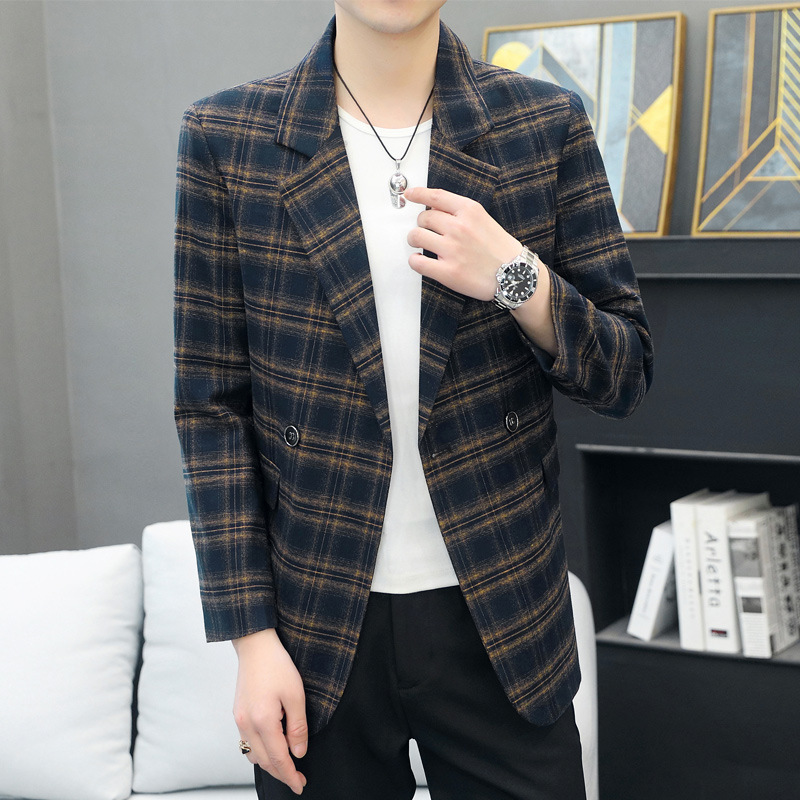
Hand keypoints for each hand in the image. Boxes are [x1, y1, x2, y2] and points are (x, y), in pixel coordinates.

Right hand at [232, 628, 307, 794]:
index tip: (301, 785)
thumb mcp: (296, 695)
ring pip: (253, 755)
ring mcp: (239, 720)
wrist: (255, 646)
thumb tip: (299, 753)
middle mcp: (246, 725)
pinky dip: (260, 752)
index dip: (290, 775)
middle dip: (281, 773)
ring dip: (270, 764)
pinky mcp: (238, 714)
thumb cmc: (277, 665)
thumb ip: (298, 727)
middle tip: (298, 779)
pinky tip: (271, 748)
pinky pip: (247, 743)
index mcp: (263, 721)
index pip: (279, 759)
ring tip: (287, 766)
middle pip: (264, 761)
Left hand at [405, 185, 557, 356]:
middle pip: (423, 217)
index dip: (418, 193)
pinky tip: (419, 260)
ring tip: (420, 244)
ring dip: (414, 239)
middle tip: (425, 230)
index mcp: (470, 211)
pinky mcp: (448, 272)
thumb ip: (461, 213)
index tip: (409, 194)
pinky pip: (417, 262)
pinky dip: (414, 260)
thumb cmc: (501, 249)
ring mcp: (452, 250)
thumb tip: (433, 209)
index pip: (436, 196)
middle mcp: (459, 227)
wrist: (515, 275)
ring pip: (416, 236)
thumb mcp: (484, 220)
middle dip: (420, 223)